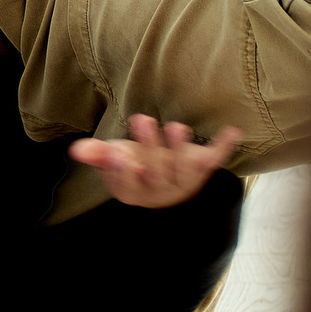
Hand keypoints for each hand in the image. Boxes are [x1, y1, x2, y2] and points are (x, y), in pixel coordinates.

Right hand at [69, 116, 242, 208]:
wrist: (168, 187)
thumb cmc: (135, 168)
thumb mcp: (113, 162)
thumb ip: (97, 155)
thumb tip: (77, 150)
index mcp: (134, 191)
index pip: (127, 183)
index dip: (123, 170)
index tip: (116, 153)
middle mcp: (160, 190)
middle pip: (155, 172)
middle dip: (150, 146)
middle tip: (143, 120)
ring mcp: (183, 181)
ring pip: (184, 169)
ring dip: (181, 148)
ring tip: (177, 127)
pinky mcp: (202, 169)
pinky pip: (214, 161)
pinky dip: (223, 147)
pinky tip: (233, 131)